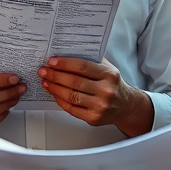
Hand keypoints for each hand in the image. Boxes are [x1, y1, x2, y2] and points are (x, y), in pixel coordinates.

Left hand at [38, 57, 153, 136]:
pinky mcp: (94, 118)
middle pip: (74, 82)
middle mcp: (106, 91)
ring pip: (71, 96)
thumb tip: (67, 51)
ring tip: (46, 82)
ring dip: (54, 88)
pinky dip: (60, 100)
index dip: (64, 64)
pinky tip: (54, 93)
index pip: (82, 67)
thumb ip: (92, 59)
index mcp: (109, 75)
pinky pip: (72, 109)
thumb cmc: (114, 85)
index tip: (52, 61)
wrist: (127, 106)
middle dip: (55, 76)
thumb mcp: (108, 68)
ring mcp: (100, 106)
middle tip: (43, 71)